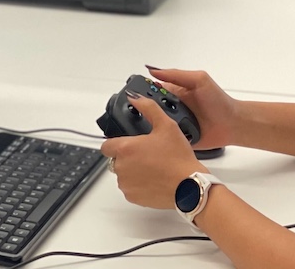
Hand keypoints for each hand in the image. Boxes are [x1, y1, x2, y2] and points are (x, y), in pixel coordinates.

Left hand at [101, 95, 204, 209]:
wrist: (188, 186)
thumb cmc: (178, 158)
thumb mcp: (166, 125)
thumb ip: (148, 108)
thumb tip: (134, 98)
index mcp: (125, 148)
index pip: (105, 145)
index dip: (115, 142)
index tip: (127, 143)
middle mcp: (121, 167)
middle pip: (115, 159)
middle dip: (127, 156)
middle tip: (147, 153)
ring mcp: (126, 184)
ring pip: (123, 174)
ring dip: (132, 170)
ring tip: (153, 166)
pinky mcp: (133, 197)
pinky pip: (130, 188)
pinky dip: (138, 184)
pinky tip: (154, 178)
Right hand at [145, 66, 238, 149]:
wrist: (232, 124)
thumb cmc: (219, 101)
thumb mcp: (199, 80)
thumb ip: (176, 74)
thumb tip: (153, 69)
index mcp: (175, 91)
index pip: (151, 90)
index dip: (142, 91)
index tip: (135, 93)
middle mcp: (172, 108)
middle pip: (150, 108)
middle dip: (147, 110)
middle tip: (152, 110)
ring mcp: (174, 124)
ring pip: (154, 125)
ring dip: (153, 125)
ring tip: (160, 123)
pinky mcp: (177, 138)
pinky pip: (164, 139)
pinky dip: (161, 138)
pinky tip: (161, 137)